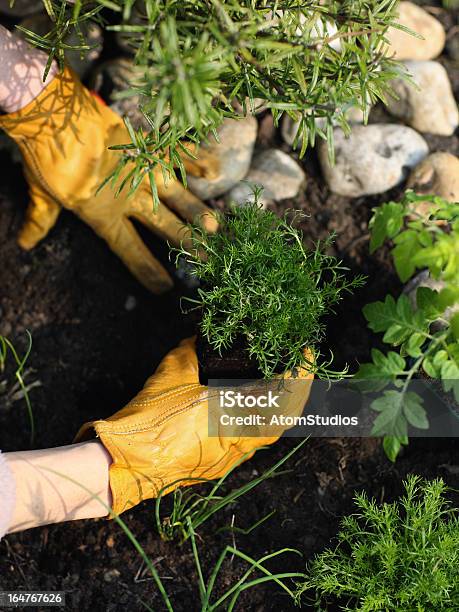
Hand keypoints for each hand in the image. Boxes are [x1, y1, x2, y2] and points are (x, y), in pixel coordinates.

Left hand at [0, 67, 217, 293]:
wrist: (54, 116)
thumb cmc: (46, 157)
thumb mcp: (42, 193)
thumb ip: (40, 220)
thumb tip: (25, 244)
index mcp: (103, 215)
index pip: (129, 249)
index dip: (146, 269)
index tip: (164, 287)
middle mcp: (129, 197)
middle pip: (163, 225)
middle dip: (186, 244)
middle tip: (206, 258)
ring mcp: (141, 171)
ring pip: (176, 195)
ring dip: (196, 212)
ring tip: (215, 228)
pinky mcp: (147, 146)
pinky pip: (176, 153)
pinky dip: (196, 158)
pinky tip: (213, 170)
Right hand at [74, 337, 313, 514]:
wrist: (124, 465)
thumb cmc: (147, 421)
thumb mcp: (172, 373)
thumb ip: (193, 352)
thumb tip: (201, 339)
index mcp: (231, 417)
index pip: (282, 398)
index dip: (301, 375)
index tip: (306, 353)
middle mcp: (237, 443)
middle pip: (284, 418)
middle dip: (297, 390)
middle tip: (297, 366)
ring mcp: (229, 458)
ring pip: (267, 431)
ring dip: (279, 406)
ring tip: (277, 380)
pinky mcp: (217, 465)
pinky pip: (249, 440)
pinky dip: (258, 419)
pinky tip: (249, 403)